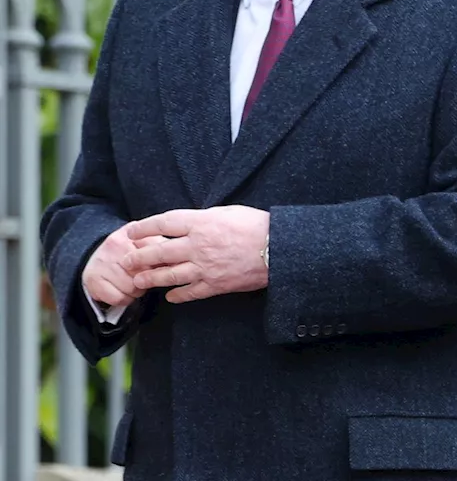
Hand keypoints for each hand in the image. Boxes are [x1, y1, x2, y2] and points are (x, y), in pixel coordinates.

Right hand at [83, 223, 162, 306]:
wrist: (91, 255)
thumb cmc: (124, 251)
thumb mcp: (142, 241)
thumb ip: (160, 246)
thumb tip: (180, 259)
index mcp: (132, 233)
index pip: (156, 253)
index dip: (163, 266)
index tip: (164, 271)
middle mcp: (116, 245)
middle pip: (146, 273)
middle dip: (149, 279)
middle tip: (145, 278)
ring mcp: (103, 262)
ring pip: (133, 287)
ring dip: (137, 291)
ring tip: (133, 284)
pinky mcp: (93, 279)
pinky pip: (118, 298)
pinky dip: (124, 299)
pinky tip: (123, 291)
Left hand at [122, 205, 269, 303]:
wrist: (278, 249)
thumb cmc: (258, 225)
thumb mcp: (229, 212)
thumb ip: (206, 218)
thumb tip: (190, 223)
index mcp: (201, 223)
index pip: (164, 224)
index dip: (144, 228)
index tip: (132, 232)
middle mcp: (197, 245)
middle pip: (159, 252)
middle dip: (139, 257)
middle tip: (125, 261)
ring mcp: (204, 267)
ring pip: (168, 275)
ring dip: (150, 279)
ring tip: (138, 281)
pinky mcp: (215, 284)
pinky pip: (190, 292)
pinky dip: (177, 296)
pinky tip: (170, 297)